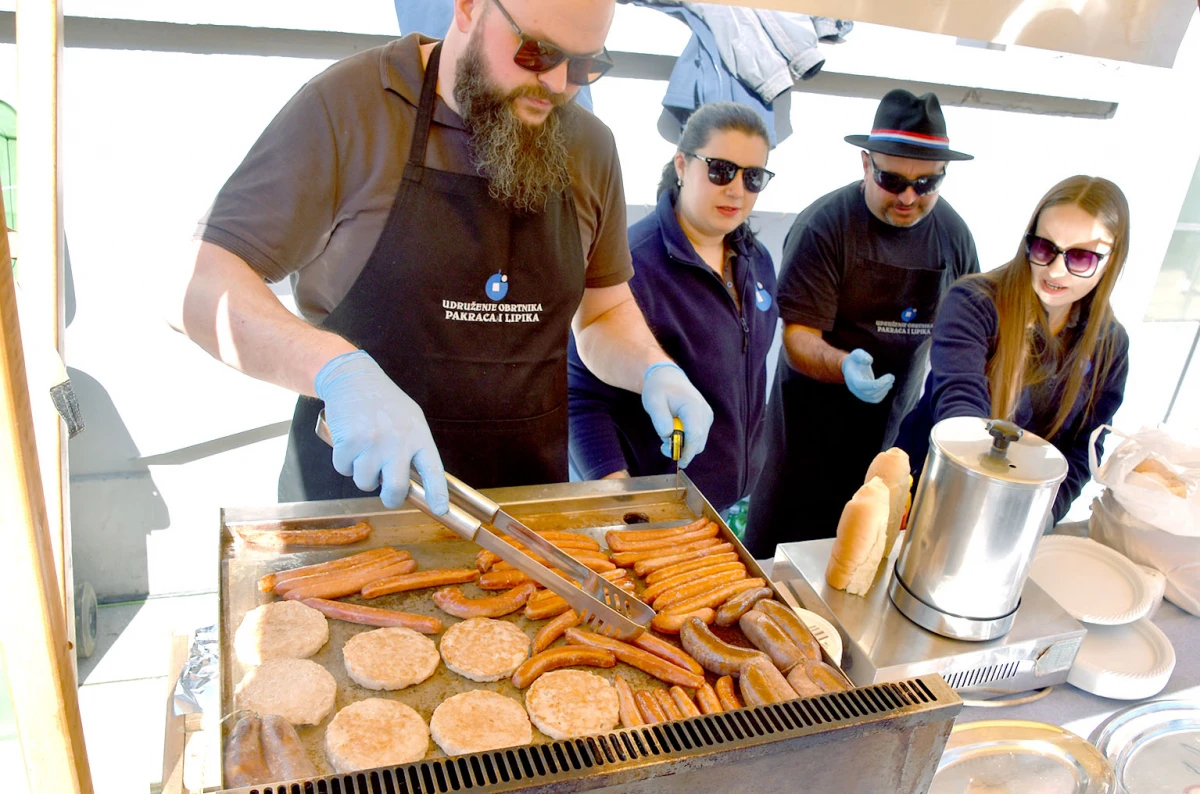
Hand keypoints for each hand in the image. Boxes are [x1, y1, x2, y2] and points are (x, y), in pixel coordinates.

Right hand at [315, 350, 447, 512]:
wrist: (353, 379)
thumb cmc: (384, 403)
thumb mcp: (410, 420)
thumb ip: (414, 449)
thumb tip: (415, 485)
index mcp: (418, 436)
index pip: (433, 471)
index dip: (437, 494)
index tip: (441, 510)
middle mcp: (398, 441)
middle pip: (396, 489)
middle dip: (391, 498)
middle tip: (388, 496)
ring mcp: (373, 443)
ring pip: (365, 483)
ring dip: (362, 475)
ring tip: (365, 451)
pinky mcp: (349, 443)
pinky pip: (344, 470)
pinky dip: (344, 462)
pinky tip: (349, 442)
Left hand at [641, 362, 713, 467]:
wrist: (668, 377)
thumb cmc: (659, 388)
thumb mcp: (653, 401)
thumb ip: (659, 418)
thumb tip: (667, 435)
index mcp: (693, 407)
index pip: (695, 436)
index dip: (688, 452)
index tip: (679, 463)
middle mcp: (704, 413)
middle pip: (699, 442)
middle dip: (682, 450)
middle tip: (662, 445)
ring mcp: (707, 417)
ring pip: (699, 442)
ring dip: (683, 445)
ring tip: (666, 434)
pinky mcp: (705, 420)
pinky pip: (698, 437)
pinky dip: (686, 440)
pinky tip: (674, 431)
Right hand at [841, 349, 894, 403]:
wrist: (850, 367)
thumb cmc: (855, 360)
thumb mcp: (857, 354)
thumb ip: (862, 356)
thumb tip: (869, 360)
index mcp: (852, 379)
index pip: (863, 386)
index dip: (878, 383)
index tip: (889, 375)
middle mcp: (854, 389)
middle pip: (870, 393)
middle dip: (883, 386)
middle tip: (892, 377)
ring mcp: (859, 394)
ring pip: (873, 398)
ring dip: (884, 390)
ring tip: (891, 380)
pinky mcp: (865, 396)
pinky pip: (875, 399)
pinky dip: (883, 394)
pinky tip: (888, 385)